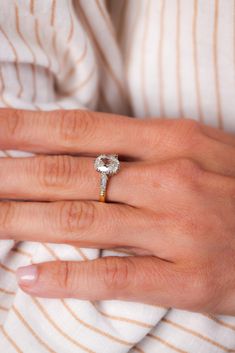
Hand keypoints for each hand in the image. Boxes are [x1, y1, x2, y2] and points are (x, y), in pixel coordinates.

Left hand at [0, 108, 234, 313]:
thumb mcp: (193, 147)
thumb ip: (139, 147)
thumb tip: (81, 148)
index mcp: (171, 141)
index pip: (79, 129)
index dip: (25, 128)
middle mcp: (169, 179)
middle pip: (68, 175)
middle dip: (8, 176)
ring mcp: (178, 229)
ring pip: (82, 223)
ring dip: (20, 222)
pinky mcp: (189, 277)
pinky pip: (116, 276)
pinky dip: (67, 279)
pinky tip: (29, 280)